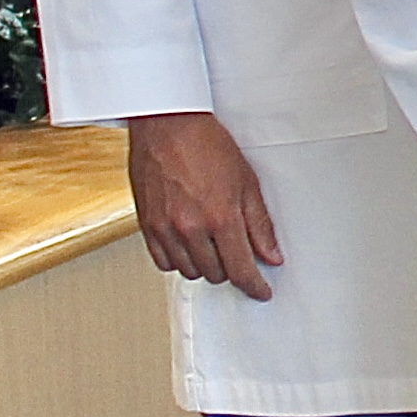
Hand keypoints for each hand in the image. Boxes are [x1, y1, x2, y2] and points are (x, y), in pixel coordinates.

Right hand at [126, 110, 281, 299]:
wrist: (168, 126)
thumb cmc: (207, 146)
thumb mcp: (247, 183)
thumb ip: (259, 225)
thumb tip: (270, 256)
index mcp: (220, 218)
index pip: (240, 270)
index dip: (254, 286)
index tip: (260, 291)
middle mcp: (190, 228)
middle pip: (215, 274)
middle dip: (231, 270)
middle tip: (238, 255)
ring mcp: (165, 228)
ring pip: (189, 271)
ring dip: (205, 266)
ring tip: (214, 247)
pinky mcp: (146, 224)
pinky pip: (162, 261)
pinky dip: (178, 261)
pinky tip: (189, 246)